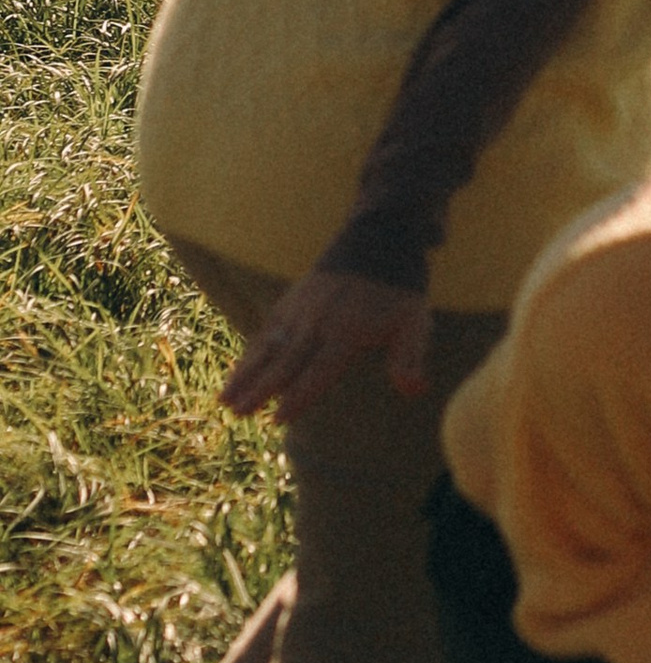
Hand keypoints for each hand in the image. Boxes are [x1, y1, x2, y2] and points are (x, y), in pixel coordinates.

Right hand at [223, 268, 432, 419]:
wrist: (376, 244)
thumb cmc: (397, 293)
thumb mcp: (415, 324)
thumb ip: (410, 358)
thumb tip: (414, 390)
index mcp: (347, 333)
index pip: (319, 371)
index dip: (299, 396)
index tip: (279, 418)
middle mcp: (317, 324)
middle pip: (284, 363)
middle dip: (260, 390)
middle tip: (237, 413)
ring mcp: (299, 312)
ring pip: (267, 349)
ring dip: (244, 375)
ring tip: (224, 400)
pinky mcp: (289, 304)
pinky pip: (265, 332)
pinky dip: (249, 355)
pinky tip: (236, 375)